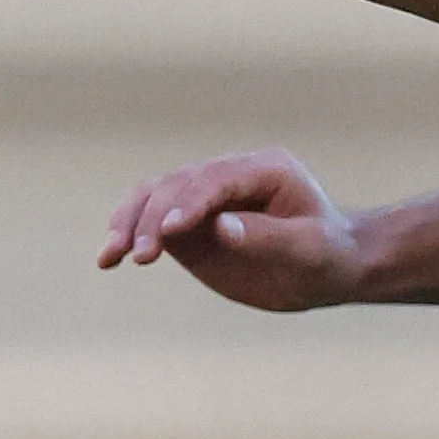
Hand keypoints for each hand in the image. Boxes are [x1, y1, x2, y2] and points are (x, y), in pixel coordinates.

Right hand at [96, 149, 367, 309]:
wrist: (329, 269)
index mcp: (265, 169)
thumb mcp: (308, 250)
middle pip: (177, 183)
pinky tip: (109, 258)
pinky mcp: (190, 225)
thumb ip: (267, 236)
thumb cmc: (327, 255)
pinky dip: (128, 235)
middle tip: (142, 257)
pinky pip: (151, 221)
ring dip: (129, 223)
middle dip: (153, 218)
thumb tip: (220, 227)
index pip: (216, 179)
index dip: (190, 202)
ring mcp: (205, 198)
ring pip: (154, 195)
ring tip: (110, 257)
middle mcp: (228, 176)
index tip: (168, 233)